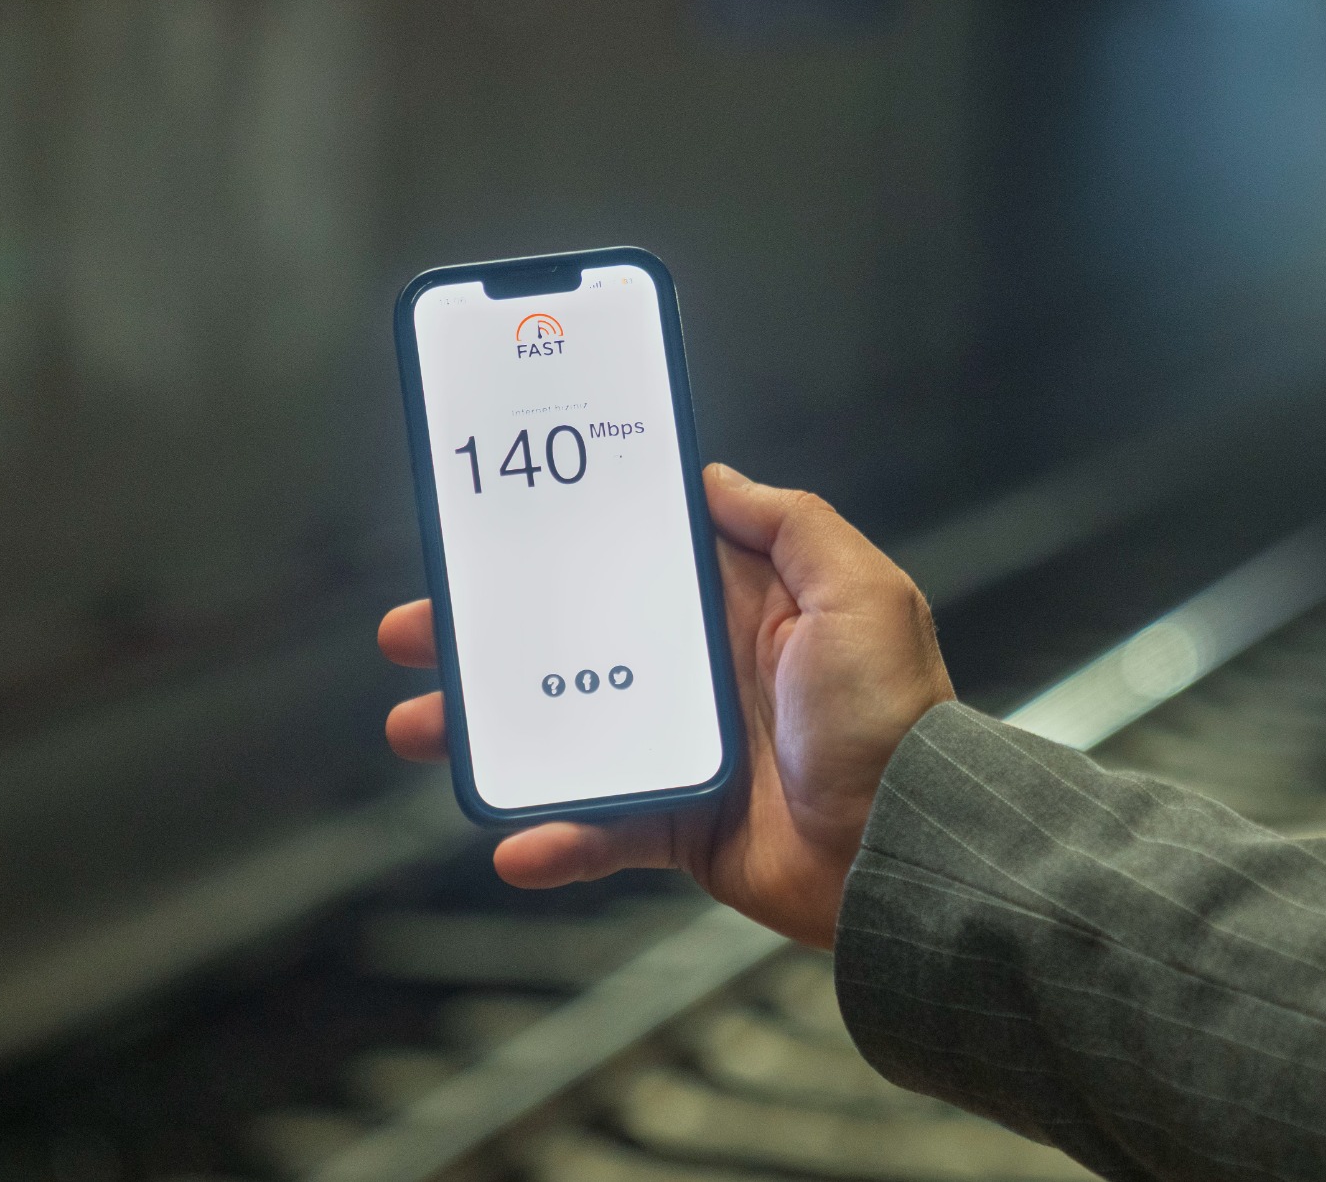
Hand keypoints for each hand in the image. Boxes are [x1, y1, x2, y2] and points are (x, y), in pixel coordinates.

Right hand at [378, 463, 954, 948]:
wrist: (909, 849)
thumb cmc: (895, 717)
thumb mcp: (862, 593)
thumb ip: (792, 524)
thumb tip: (714, 477)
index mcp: (743, 607)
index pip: (634, 561)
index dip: (561, 544)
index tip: (489, 530)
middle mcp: (704, 671)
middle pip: (574, 641)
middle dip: (489, 636)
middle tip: (416, 630)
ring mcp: (685, 749)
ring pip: (563, 732)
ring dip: (488, 733)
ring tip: (421, 728)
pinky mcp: (680, 825)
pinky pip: (599, 829)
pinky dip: (553, 838)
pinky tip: (515, 841)